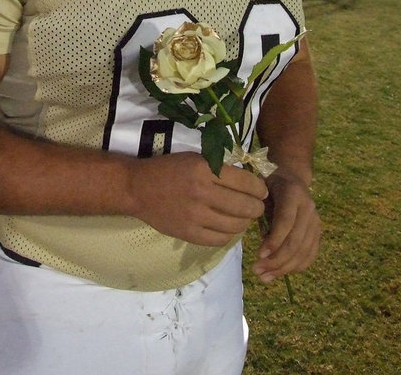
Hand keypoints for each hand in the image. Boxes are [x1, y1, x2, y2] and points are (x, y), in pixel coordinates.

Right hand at [128, 152, 267, 245]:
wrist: (138, 188)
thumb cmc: (168, 169)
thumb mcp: (195, 159)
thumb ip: (220, 169)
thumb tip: (250, 181)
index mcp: (204, 170)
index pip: (246, 183)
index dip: (260, 188)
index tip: (262, 191)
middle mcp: (202, 193)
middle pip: (245, 206)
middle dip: (257, 207)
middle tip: (257, 206)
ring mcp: (195, 216)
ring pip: (236, 225)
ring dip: (245, 222)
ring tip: (244, 218)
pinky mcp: (189, 233)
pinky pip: (220, 239)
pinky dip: (230, 234)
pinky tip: (229, 227)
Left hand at [253, 166, 320, 281]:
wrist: (292, 178)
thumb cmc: (270, 185)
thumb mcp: (260, 191)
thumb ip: (259, 212)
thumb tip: (263, 243)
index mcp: (293, 193)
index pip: (286, 221)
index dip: (274, 240)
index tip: (259, 255)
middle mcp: (309, 208)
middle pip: (296, 241)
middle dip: (276, 260)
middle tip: (257, 270)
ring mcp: (316, 221)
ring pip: (304, 252)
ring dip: (284, 268)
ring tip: (264, 277)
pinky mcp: (318, 232)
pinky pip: (310, 255)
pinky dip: (296, 267)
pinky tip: (279, 273)